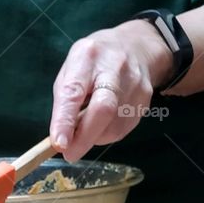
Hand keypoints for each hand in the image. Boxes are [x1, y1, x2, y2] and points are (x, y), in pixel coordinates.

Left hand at [49, 20, 173, 159]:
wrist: (137, 48)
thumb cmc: (95, 62)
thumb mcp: (72, 69)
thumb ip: (65, 100)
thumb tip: (61, 139)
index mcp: (88, 57)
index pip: (75, 91)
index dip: (66, 119)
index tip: (59, 143)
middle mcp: (115, 68)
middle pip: (103, 109)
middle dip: (84, 137)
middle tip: (70, 154)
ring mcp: (135, 86)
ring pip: (114, 126)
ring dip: (95, 137)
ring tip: (87, 129)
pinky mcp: (144, 103)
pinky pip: (122, 129)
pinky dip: (107, 135)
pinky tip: (102, 125)